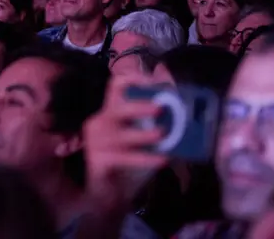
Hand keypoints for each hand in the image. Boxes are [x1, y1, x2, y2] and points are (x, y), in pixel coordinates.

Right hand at [83, 75, 167, 206]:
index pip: (115, 86)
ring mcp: (95, 143)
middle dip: (139, 106)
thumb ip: (153, 120)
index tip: (153, 82)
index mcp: (109, 113)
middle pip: (116, 108)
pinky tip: (163, 160)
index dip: (133, 79)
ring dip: (144, 135)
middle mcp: (98, 124)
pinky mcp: (98, 161)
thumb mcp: (140, 137)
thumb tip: (178, 101)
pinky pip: (125, 157)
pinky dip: (146, 158)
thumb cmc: (127, 162)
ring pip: (121, 135)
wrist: (107, 194)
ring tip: (163, 136)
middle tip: (160, 109)